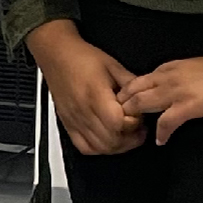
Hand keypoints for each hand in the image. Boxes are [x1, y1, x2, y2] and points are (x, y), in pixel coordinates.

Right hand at [25, 21, 141, 155]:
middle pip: (111, 141)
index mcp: (95, 95)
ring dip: (117, 146)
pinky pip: (84, 147)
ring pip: (99, 148)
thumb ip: (132, 84)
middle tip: (137, 128)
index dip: (134, 123)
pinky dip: (98, 149)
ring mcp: (74, 120)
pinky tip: (106, 140)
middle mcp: (83, 111)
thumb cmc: (82, 58)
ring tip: (125, 134)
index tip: (138, 115)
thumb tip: (146, 97)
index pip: (118, 123)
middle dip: (130, 138)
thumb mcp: (113, 65)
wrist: (56, 54)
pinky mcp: (68, 123)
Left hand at [115, 19, 202, 143]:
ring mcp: (176, 91)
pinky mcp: (189, 105)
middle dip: (122, 107)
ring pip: (141, 104)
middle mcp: (166, 77)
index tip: (124, 109)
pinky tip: (161, 141)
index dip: (127, 96)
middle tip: (121, 123)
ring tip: (135, 132)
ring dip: (134, 119)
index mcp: (166, 69)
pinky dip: (161, 133)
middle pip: (132, 92)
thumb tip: (168, 90)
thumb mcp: (191, 69)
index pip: (136, 82)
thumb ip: (176, 78)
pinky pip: (166, 122)